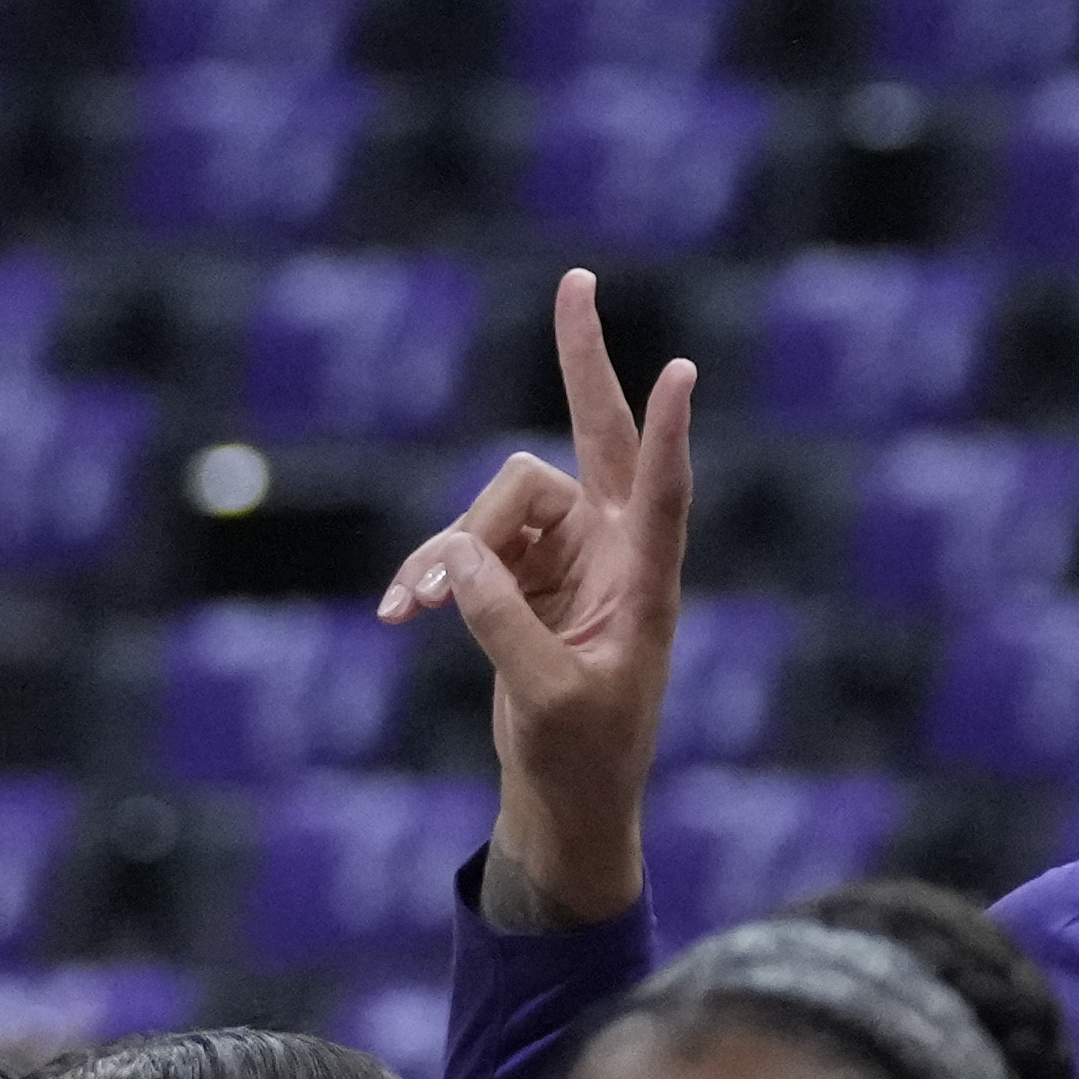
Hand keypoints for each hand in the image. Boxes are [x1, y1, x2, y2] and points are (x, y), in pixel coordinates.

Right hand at [382, 268, 692, 932]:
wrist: (566, 799)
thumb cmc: (582, 759)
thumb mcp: (545, 696)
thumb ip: (500, 621)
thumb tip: (453, 554)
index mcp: (646, 584)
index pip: (662, 492)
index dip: (666, 432)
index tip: (682, 372)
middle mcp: (613, 554)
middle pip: (594, 436)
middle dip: (581, 361)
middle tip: (577, 280)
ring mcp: (565, 558)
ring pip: (497, 505)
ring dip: (450, 547)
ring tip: (414, 605)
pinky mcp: (521, 576)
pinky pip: (463, 545)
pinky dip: (428, 572)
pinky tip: (396, 610)